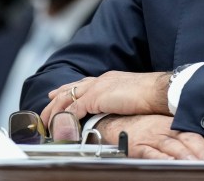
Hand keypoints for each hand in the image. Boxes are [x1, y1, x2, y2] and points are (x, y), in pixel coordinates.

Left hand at [40, 71, 171, 125]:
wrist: (158, 91)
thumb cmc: (152, 95)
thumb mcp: (130, 97)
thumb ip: (118, 101)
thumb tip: (114, 110)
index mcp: (110, 78)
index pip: (83, 83)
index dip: (68, 89)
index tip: (57, 94)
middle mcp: (101, 80)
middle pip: (71, 89)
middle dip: (56, 100)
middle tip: (45, 110)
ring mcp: (98, 88)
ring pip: (68, 98)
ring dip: (56, 111)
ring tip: (47, 122)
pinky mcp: (96, 98)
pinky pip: (74, 110)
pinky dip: (65, 118)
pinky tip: (60, 126)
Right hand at [100, 114, 203, 160]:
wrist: (118, 122)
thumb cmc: (147, 129)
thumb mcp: (169, 130)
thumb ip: (188, 141)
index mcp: (178, 126)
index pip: (201, 137)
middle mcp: (168, 130)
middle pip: (191, 141)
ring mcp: (154, 138)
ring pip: (174, 147)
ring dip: (187, 156)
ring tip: (197, 166)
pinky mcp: (139, 146)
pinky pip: (151, 153)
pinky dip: (161, 158)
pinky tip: (169, 164)